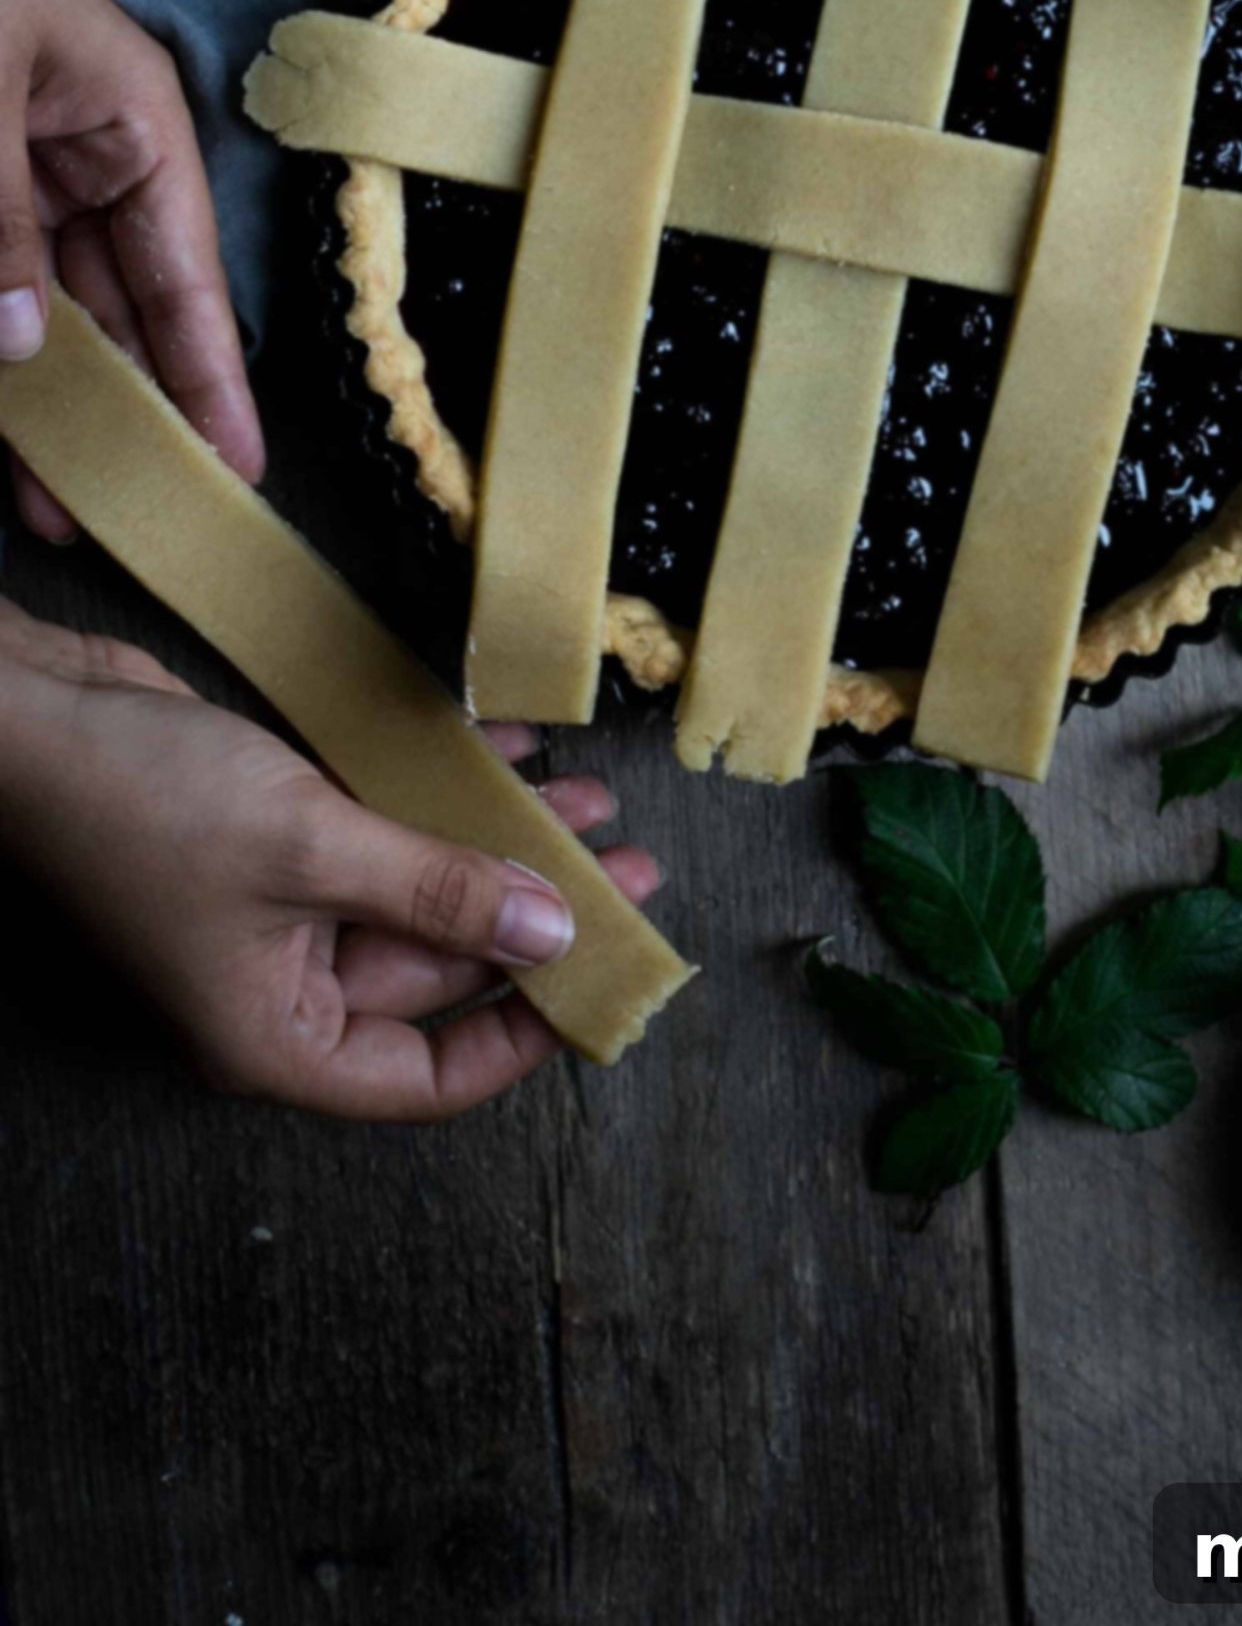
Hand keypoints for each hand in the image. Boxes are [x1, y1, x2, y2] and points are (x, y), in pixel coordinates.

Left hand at [0, 0, 263, 537]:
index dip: (211, 379)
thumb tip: (21, 346)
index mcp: (132, 125)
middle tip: (122, 519)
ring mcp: (17, 171)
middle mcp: (84, 158)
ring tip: (46, 504)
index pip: (185, 280)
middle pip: (117, 312)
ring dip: (39, 401)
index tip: (238, 468)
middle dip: (118, 415)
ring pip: (39, 308)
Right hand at [0, 600, 658, 1120]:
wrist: (29, 713)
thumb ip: (440, 892)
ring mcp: (279, 903)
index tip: (603, 981)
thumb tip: (554, 934)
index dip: (520, 1042)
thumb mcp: (313, 847)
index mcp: (275, 1033)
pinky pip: (387, 828)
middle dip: (534, 917)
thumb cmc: (142, 801)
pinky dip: (446, 796)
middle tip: (631, 872)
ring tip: (593, 806)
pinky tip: (514, 759)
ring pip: (421, 891)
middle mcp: (283, 980)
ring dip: (502, 848)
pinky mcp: (277, 829)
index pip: (423, 1078)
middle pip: (437, 974)